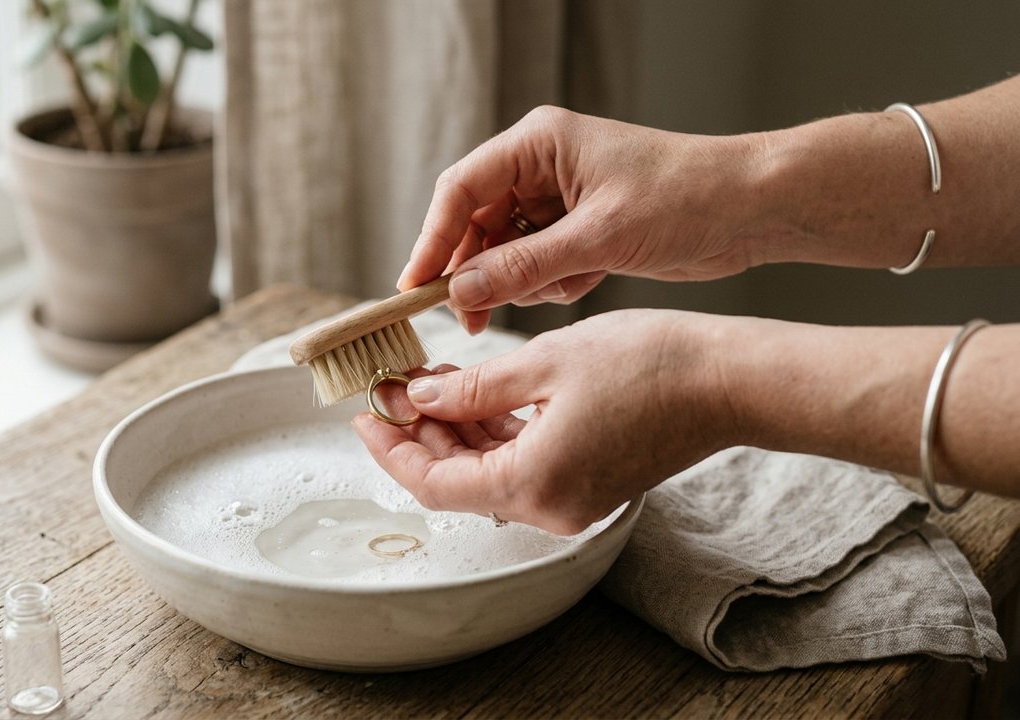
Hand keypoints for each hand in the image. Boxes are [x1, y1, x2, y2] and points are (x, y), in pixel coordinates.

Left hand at [352, 309, 732, 533]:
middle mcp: (550, 507)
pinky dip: (494, 433)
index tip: (364, 412)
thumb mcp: (544, 364)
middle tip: (395, 385)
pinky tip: (475, 395)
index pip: (434, 484)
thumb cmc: (649, 365)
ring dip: (456, 431)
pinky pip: (523, 464)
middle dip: (420, 433)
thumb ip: (470, 389)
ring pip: (490, 470)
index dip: (390, 449)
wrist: (730, 380)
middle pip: (459, 480)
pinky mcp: (590, 482)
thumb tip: (418, 398)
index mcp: (533, 484)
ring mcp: (573, 499)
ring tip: (429, 381)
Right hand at [397, 106, 763, 333]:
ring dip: (524, 281)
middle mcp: (541, 167)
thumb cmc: (685, 198)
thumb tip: (460, 289)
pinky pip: (537, 266)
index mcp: (539, 144)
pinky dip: (554, 284)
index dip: (433, 239)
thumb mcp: (599, 237)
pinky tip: (590, 278)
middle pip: (477, 225)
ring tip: (569, 283)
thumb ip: (524, 265)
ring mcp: (558, 200)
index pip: (462, 189)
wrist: (751, 210)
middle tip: (472, 318)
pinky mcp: (577, 230)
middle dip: (478, 273)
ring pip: (504, 253)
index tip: (415, 286)